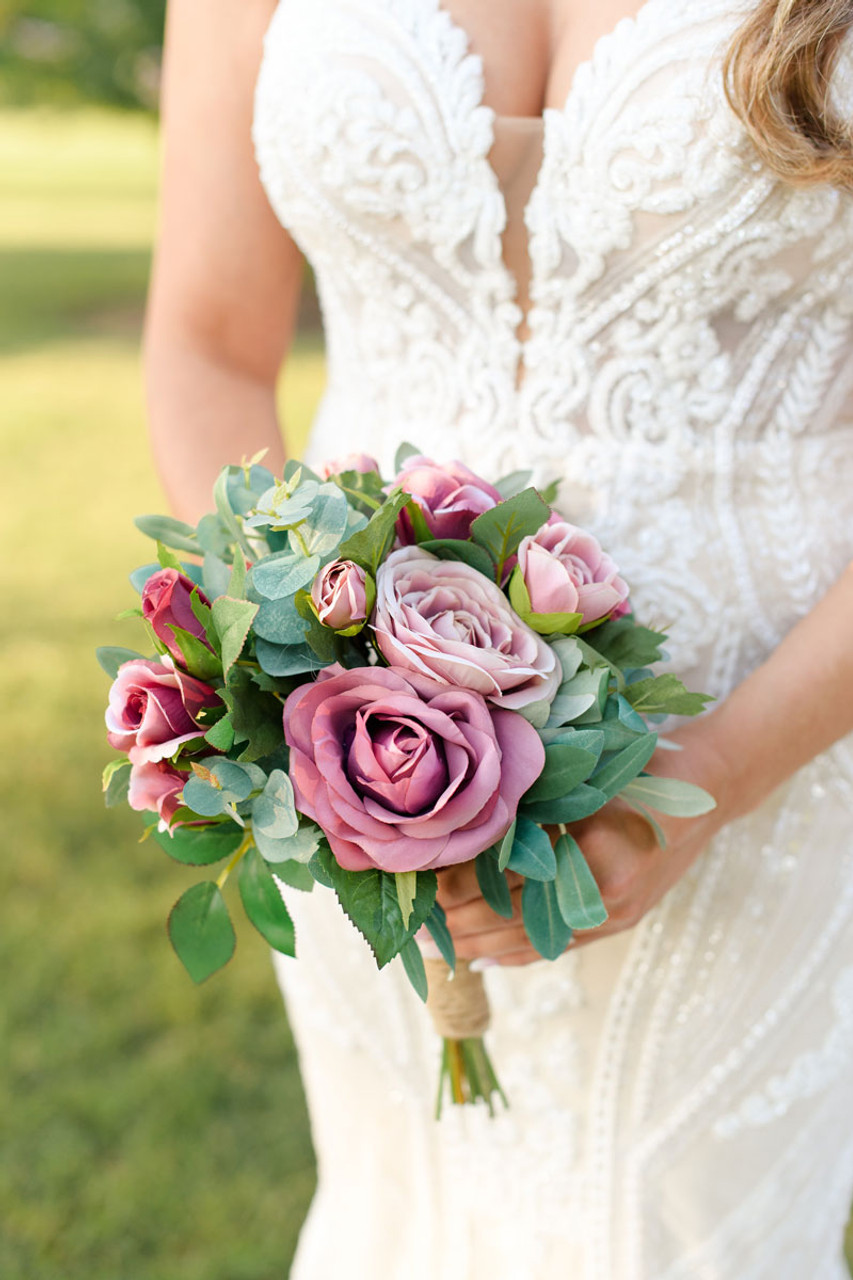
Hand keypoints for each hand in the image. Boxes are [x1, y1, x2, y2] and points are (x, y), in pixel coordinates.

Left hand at [436, 716, 731, 966]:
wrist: (709, 788)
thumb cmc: (640, 766)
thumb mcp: (582, 773)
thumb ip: (529, 803)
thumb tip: (459, 827)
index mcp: (592, 847)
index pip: (504, 876)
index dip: (455, 883)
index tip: (415, 881)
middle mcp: (604, 891)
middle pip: (511, 916)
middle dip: (457, 922)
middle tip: (411, 922)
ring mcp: (615, 913)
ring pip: (531, 939)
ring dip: (479, 945)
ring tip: (433, 947)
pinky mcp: (620, 923)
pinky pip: (558, 946)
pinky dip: (517, 953)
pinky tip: (481, 956)